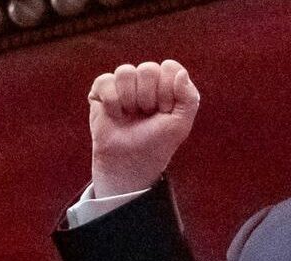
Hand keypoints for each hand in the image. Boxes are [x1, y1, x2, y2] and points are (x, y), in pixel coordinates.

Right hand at [88, 60, 199, 197]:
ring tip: (131, 114)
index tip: (165, 110)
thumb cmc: (156, 143)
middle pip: (148, 69)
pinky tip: (116, 114)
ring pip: (125, 71)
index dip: (167, 91)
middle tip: (146, 114)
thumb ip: (189, 98)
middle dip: (148, 97)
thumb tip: (181, 73)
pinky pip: (106, 81)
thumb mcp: (181, 124)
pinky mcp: (102, 90)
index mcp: (167, 83)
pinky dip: (112, 102)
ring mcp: (123, 83)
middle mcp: (146, 80)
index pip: (169, 68)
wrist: (130, 161)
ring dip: (129, 99)